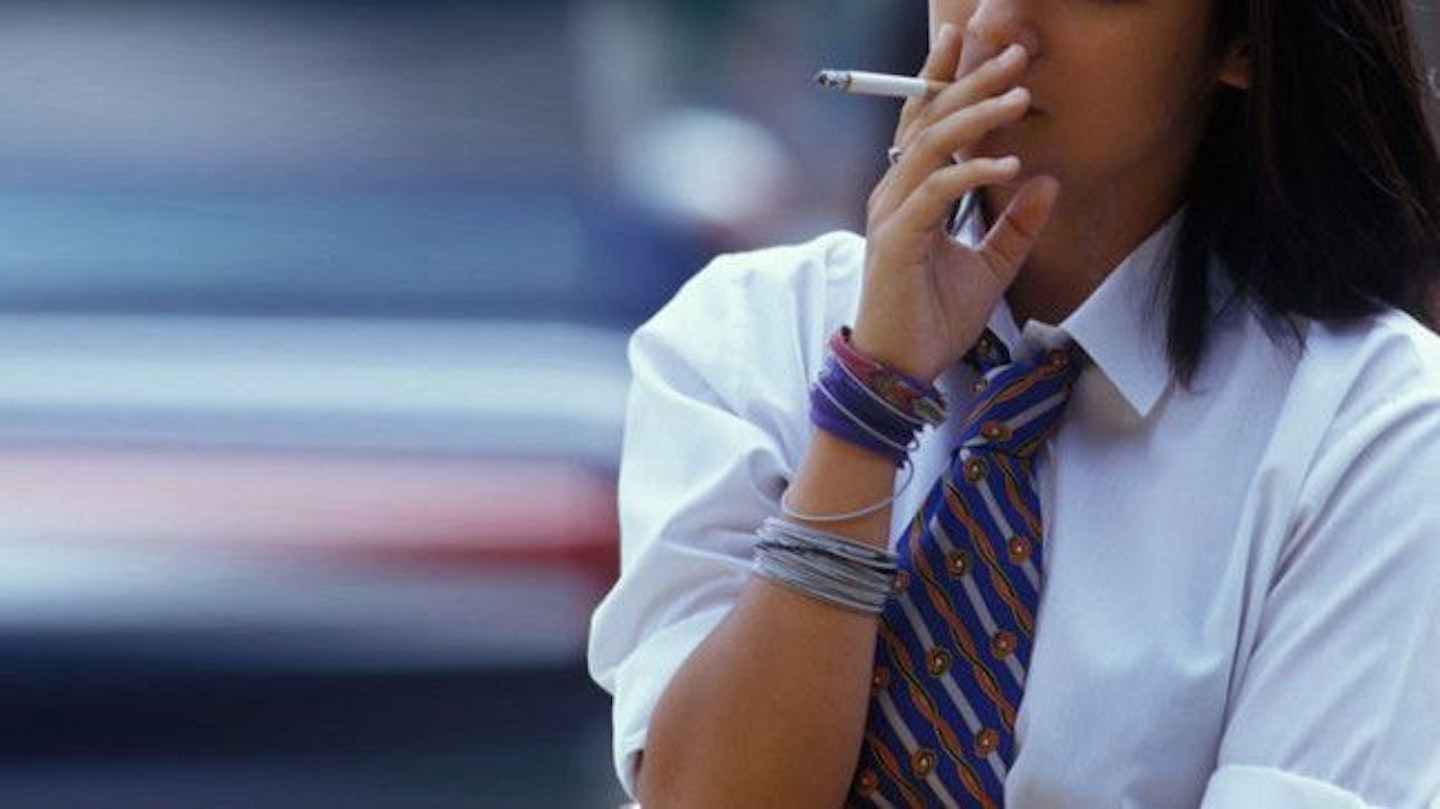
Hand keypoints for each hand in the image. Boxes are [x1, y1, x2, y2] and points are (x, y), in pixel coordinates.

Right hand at [852, 24, 1059, 381]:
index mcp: (909, 194)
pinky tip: (1008, 166)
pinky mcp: (895, 239)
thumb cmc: (933, 320)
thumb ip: (1017, 226)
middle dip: (971, 82)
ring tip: (1018, 97)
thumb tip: (1049, 181)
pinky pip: (936, 190)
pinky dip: (972, 172)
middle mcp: (894, 194)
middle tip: (1014, 54)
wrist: (902, 369)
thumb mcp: (991, 267)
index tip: (971, 42)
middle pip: (927, 120)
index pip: (925, 123)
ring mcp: (891, 214)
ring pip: (930, 146)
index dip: (946, 80)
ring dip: (976, 117)